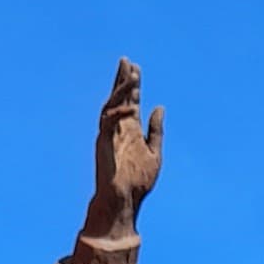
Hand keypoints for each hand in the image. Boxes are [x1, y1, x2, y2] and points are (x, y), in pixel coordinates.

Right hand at [88, 57, 163, 237]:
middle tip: (126, 61)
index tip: (136, 68)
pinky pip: (108, 122)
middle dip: (123, 80)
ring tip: (128, 73)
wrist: (124, 202)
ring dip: (120, 90)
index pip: (132, 102)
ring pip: (113, 106)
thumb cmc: (137, 183)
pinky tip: (130, 106)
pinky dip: (117, 113)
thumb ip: (156, 131)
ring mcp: (111, 135)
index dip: (134, 85)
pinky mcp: (103, 143)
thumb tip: (159, 107)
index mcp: (132, 131)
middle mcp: (120, 129)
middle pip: (120, 99)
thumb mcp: (154, 154)